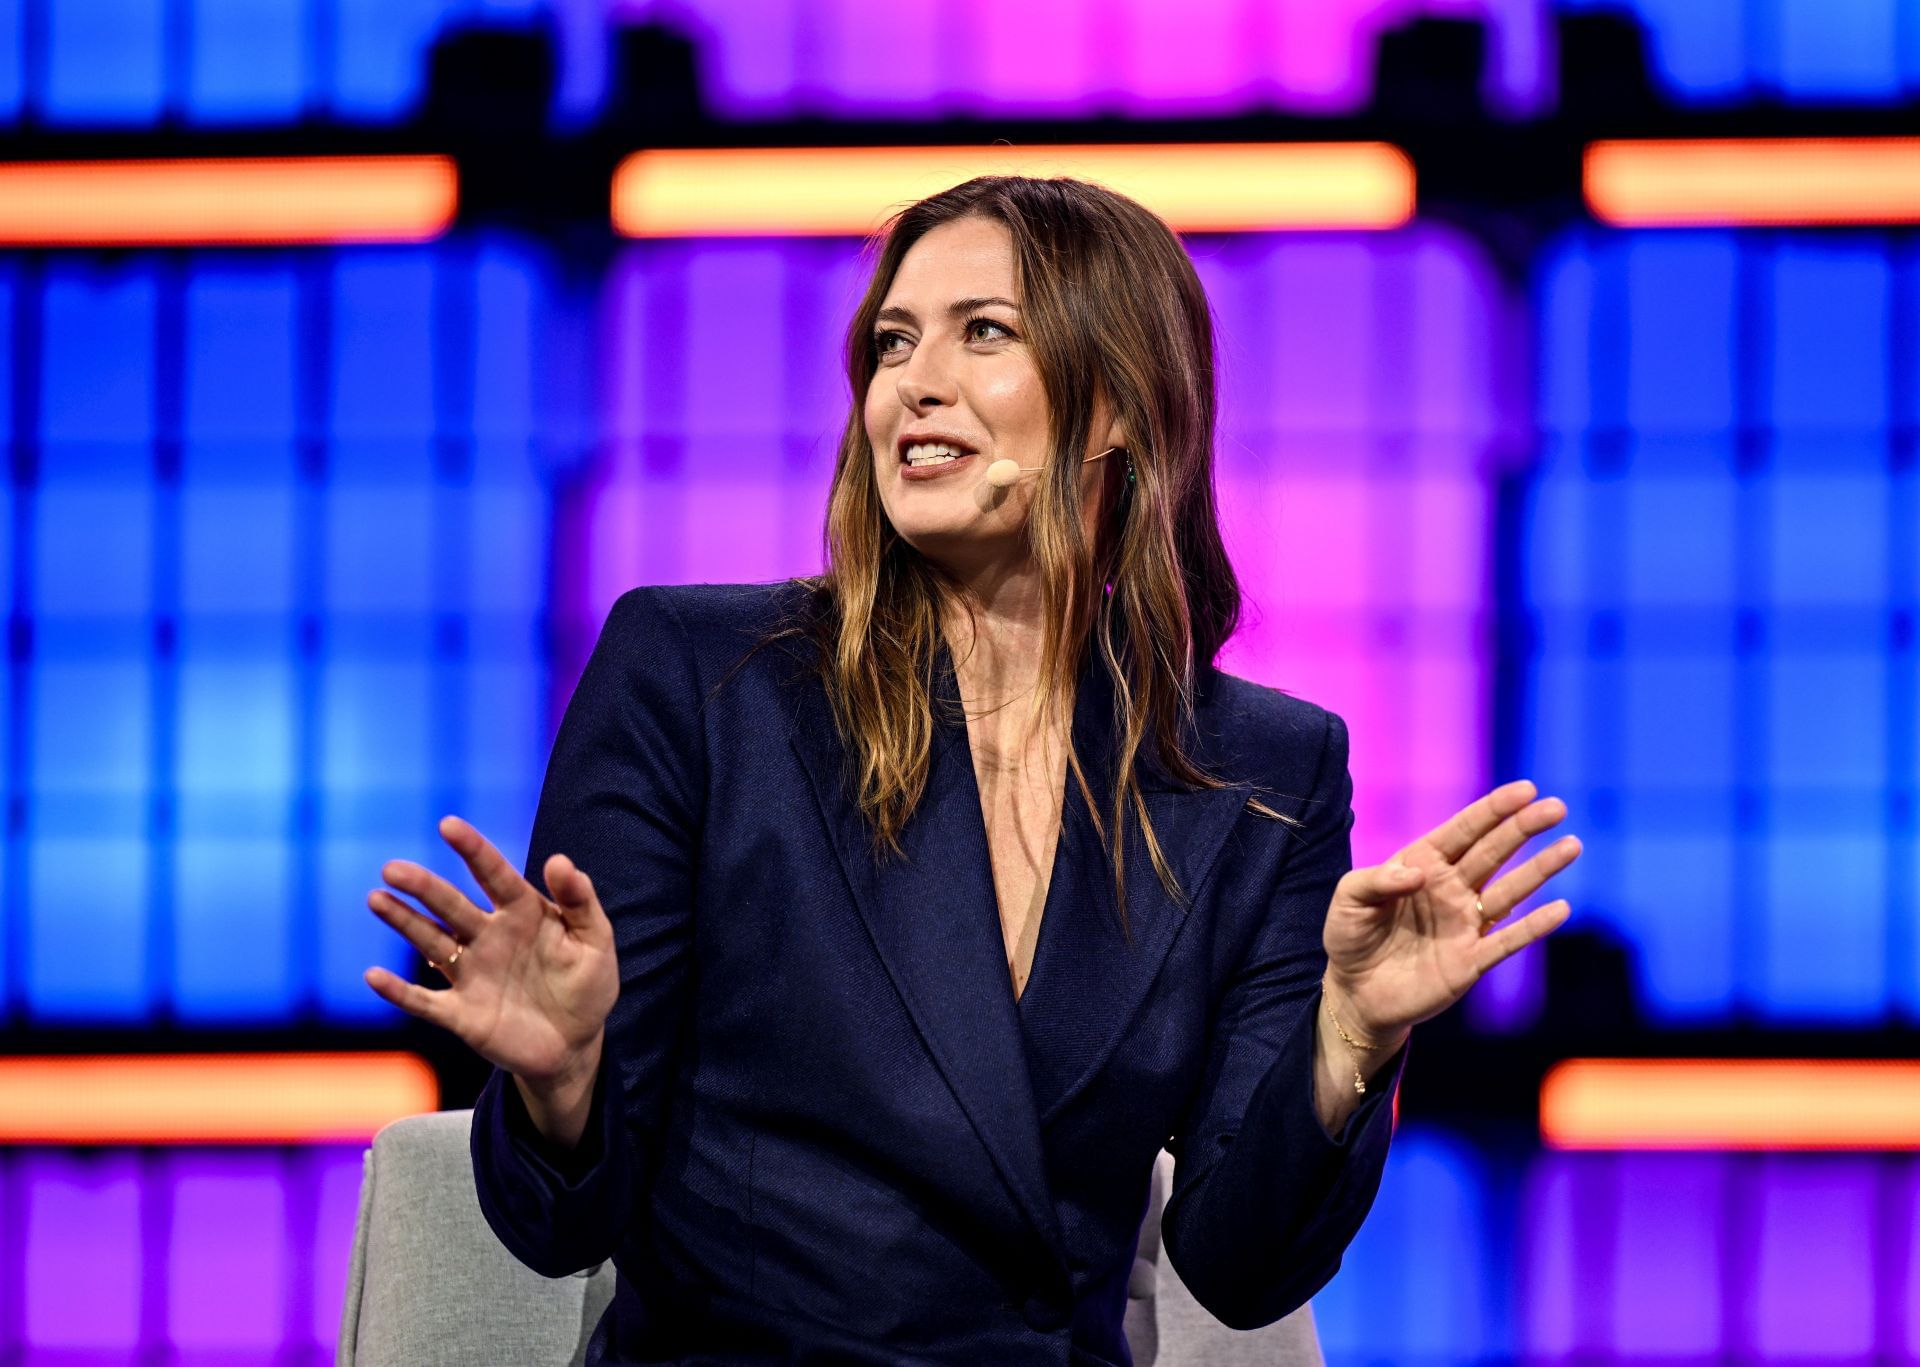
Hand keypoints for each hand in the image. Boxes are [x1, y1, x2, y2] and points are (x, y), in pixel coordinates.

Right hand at [364, 816, 619, 1090]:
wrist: (575, 1043)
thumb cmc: (587, 984)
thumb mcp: (595, 940)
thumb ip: (579, 900)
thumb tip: (559, 860)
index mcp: (522, 912)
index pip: (493, 874)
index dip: (472, 849)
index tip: (448, 824)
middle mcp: (489, 937)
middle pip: (450, 905)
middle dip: (423, 886)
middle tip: (392, 869)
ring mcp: (471, 974)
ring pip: (431, 942)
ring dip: (404, 922)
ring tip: (377, 899)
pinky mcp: (461, 1014)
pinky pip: (425, 1001)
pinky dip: (400, 991)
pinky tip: (374, 976)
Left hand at [1322, 780, 1580, 1038]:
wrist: (1355, 993)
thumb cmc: (1350, 937)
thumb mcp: (1349, 899)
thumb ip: (1376, 880)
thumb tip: (1419, 873)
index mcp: (1422, 864)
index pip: (1464, 830)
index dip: (1494, 810)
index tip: (1526, 790)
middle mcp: (1451, 889)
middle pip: (1494, 852)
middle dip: (1524, 828)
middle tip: (1557, 807)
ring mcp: (1465, 923)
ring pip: (1510, 891)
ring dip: (1540, 869)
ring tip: (1571, 845)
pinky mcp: (1471, 960)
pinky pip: (1508, 940)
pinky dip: (1534, 927)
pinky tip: (1560, 909)